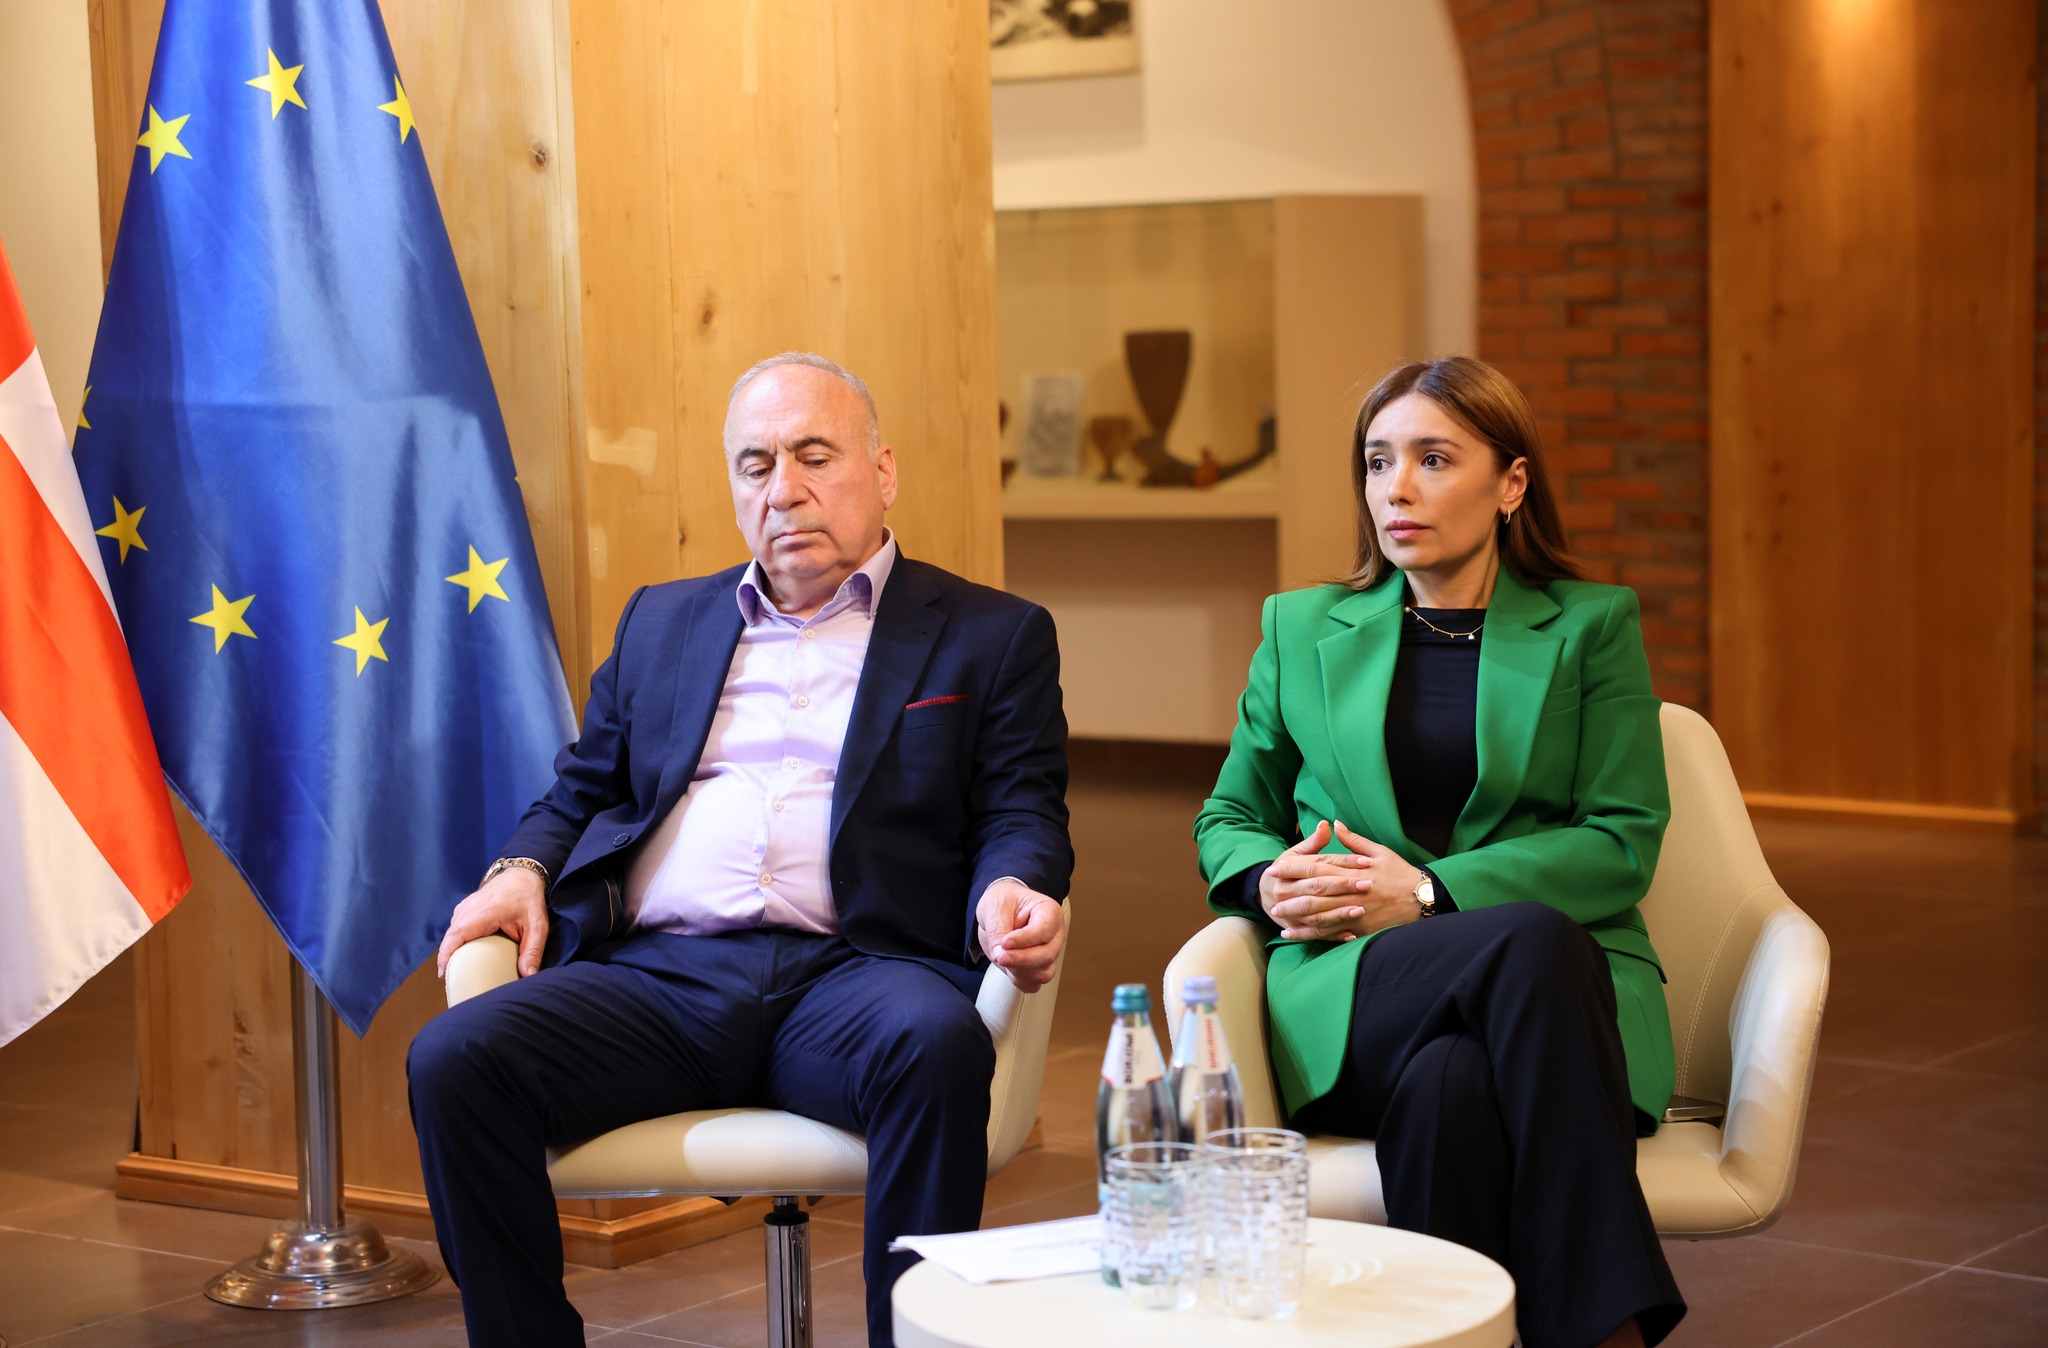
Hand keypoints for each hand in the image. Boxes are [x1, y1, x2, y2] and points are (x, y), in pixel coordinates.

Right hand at [436, 867, 549, 978]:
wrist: (522, 875)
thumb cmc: (528, 898)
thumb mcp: (537, 925)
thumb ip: (533, 950)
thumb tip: (528, 975)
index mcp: (483, 912)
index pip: (457, 934)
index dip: (446, 955)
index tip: (444, 974)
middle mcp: (468, 909)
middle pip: (450, 937)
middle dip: (447, 959)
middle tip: (453, 981)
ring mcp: (464, 908)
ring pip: (451, 934)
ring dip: (451, 952)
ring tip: (456, 973)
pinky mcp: (464, 910)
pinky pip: (455, 929)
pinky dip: (456, 943)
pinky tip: (462, 957)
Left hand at [976, 879, 1065, 991]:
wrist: (1001, 910)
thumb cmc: (1004, 901)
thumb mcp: (995, 907)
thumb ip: (997, 930)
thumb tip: (1001, 956)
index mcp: (1050, 912)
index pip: (1044, 931)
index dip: (1024, 940)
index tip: (1005, 942)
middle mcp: (1055, 934)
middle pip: (1047, 955)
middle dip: (1020, 959)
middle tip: (999, 956)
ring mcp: (1050, 953)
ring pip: (1043, 972)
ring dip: (1020, 972)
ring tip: (1003, 959)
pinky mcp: (1039, 967)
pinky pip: (1034, 983)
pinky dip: (1020, 981)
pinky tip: (1009, 969)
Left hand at [1261, 820, 1424, 941]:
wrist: (1424, 899)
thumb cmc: (1401, 873)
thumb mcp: (1379, 852)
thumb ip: (1353, 841)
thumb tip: (1334, 824)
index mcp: (1353, 871)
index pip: (1317, 868)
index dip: (1294, 868)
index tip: (1276, 868)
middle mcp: (1351, 892)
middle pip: (1314, 893)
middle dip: (1290, 894)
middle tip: (1270, 894)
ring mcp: (1355, 912)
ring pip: (1319, 915)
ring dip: (1296, 915)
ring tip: (1277, 915)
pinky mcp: (1360, 928)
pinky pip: (1331, 933)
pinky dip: (1311, 934)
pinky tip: (1295, 934)